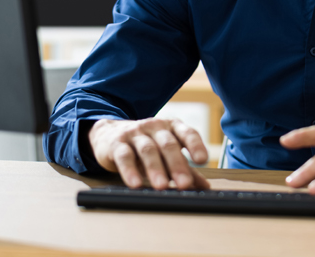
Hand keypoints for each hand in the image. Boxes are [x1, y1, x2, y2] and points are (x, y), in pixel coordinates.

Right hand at [88, 117, 209, 189]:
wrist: (110, 134)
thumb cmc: (145, 144)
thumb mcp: (166, 153)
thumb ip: (185, 168)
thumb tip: (205, 186)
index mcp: (171, 127)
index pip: (187, 133)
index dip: (195, 145)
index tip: (202, 160)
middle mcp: (155, 127)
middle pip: (168, 144)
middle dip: (177, 164)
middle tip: (184, 183)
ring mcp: (135, 133)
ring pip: (147, 149)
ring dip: (155, 168)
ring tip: (161, 186)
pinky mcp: (117, 143)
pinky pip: (124, 156)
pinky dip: (129, 170)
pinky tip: (135, 183)